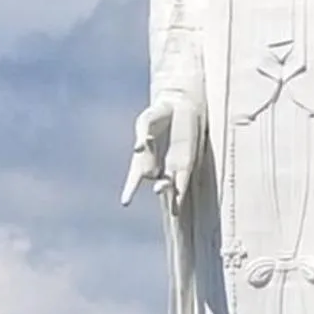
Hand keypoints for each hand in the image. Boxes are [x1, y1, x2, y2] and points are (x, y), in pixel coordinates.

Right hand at [120, 96, 200, 210]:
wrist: (179, 104)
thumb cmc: (159, 112)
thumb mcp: (146, 120)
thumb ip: (142, 134)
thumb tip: (137, 149)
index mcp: (144, 158)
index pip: (135, 177)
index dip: (130, 190)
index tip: (125, 202)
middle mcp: (158, 165)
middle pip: (157, 183)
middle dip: (159, 189)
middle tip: (158, 188)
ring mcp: (174, 165)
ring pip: (172, 187)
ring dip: (173, 198)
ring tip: (174, 209)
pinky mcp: (188, 162)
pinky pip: (184, 180)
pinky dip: (181, 190)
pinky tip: (179, 200)